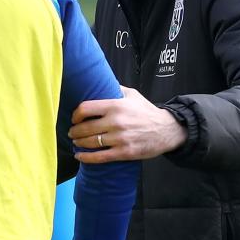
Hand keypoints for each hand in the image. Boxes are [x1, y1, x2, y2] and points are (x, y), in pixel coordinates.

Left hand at [68, 87, 186, 162]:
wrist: (167, 130)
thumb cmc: (147, 112)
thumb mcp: (133, 95)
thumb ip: (116, 89)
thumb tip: (101, 81)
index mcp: (115, 105)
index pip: (85, 108)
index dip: (75, 115)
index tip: (74, 118)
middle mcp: (116, 122)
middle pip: (85, 128)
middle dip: (74, 131)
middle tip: (72, 132)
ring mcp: (119, 138)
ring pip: (90, 142)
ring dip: (79, 143)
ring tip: (76, 142)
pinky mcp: (124, 153)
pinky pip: (100, 157)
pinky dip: (86, 158)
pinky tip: (79, 156)